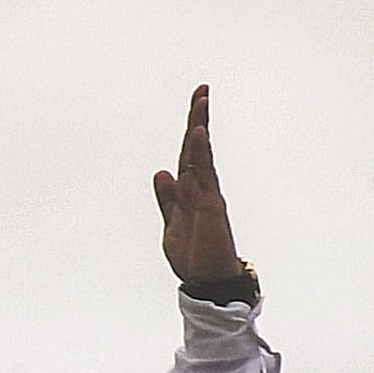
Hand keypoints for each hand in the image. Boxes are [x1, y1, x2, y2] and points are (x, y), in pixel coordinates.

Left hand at [153, 85, 244, 283]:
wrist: (207, 282)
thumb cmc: (194, 256)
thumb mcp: (171, 224)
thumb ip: (166, 199)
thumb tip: (161, 172)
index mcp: (190, 192)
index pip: (189, 155)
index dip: (190, 131)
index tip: (196, 104)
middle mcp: (202, 189)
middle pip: (198, 148)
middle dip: (198, 119)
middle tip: (202, 90)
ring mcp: (208, 196)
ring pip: (202, 156)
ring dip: (200, 129)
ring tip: (201, 101)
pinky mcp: (211, 206)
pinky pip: (205, 175)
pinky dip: (200, 154)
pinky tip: (198, 135)